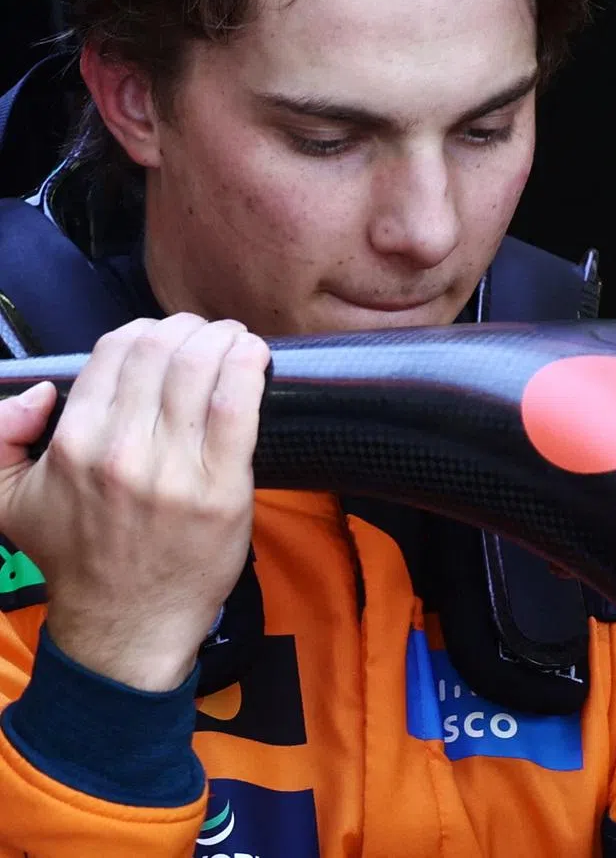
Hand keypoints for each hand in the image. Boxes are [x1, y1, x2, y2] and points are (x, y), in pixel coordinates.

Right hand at [0, 314, 269, 689]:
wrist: (127, 624)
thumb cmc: (78, 555)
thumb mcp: (8, 500)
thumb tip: (39, 392)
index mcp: (74, 443)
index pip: (115, 350)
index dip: (148, 329)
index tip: (170, 334)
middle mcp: (121, 450)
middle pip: (163, 350)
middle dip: (192, 328)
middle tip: (211, 333)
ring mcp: (174, 469)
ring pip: (202, 368)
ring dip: (225, 339)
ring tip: (237, 339)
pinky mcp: (222, 487)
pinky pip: (238, 405)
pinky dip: (249, 367)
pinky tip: (255, 357)